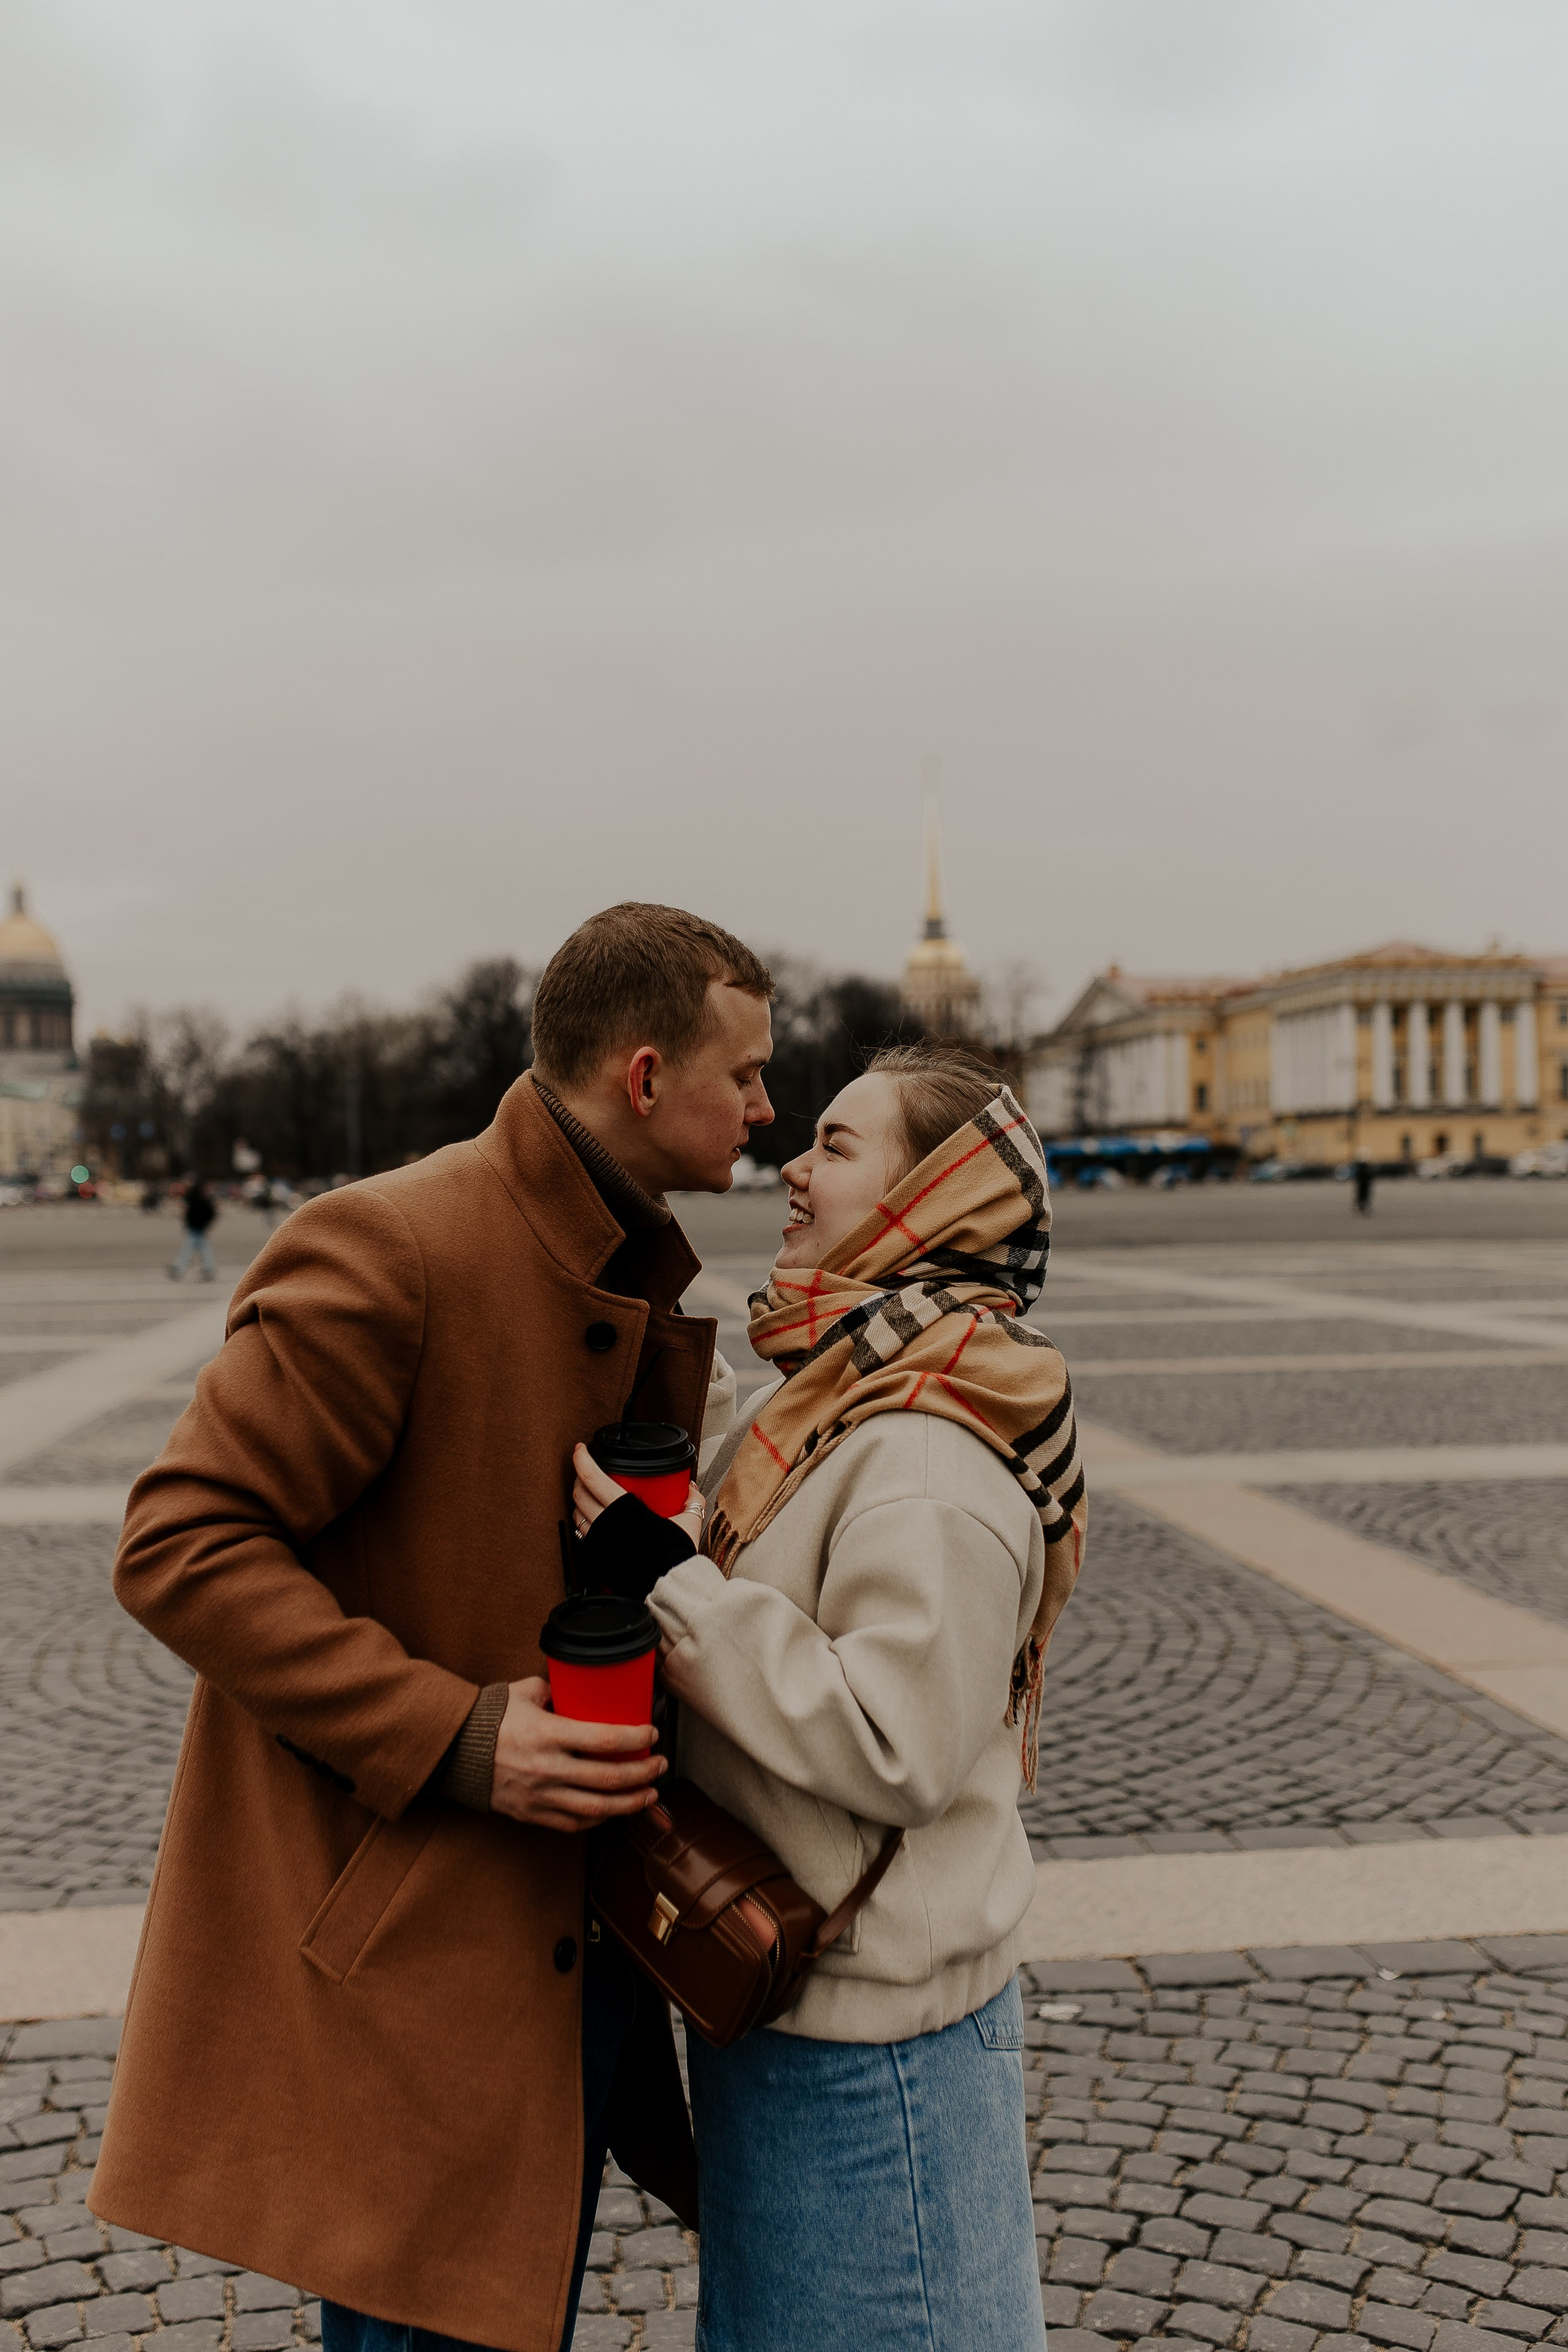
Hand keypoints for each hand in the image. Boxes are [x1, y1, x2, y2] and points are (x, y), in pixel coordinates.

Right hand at [489, 1675, 665, 1831]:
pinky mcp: (532, 1814)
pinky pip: (573, 1823)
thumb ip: (555, 1689)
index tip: (652, 1733)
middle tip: (660, 1765)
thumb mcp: (524, 1692)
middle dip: (643, 1773)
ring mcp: (540, 1795)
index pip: (605, 1740)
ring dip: (630, 1803)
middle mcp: (547, 1768)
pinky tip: (614, 1810)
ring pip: (596, 1807)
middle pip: (608, 1779)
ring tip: (650, 1794)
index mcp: (548, 1734)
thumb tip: (578, 1686)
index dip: (636, 1739)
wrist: (452, 1751)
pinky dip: (599, 1818)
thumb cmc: (489, 1718)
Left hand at [572, 1444, 706, 1552]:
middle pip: (579, 1493)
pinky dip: (583, 1521)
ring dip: (579, 1499)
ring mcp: (599, 1541)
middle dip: (579, 1477)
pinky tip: (593, 1519)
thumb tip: (689, 1488)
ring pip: (577, 1513)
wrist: (667, 1588)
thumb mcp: (689, 1522)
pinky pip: (582, 1533)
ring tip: (588, 1493)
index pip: (592, 1478)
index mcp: (625, 1510)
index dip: (582, 1459)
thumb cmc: (675, 1557)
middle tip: (586, 1470)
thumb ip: (690, 1500)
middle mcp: (606, 1524)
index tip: (581, 1449)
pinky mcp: (597, 1556)